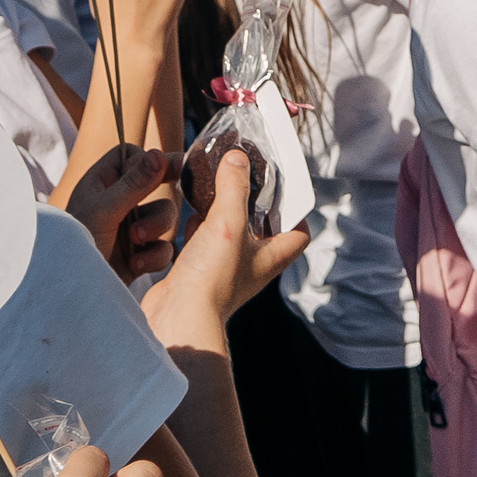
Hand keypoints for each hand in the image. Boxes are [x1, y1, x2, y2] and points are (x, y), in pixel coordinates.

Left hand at [64, 145, 180, 282]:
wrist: (69, 296)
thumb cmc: (74, 247)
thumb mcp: (103, 211)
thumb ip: (133, 184)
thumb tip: (158, 154)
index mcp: (100, 185)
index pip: (130, 157)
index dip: (146, 160)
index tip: (161, 168)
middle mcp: (117, 204)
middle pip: (157, 184)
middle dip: (161, 197)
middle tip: (188, 186)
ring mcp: (130, 230)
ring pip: (164, 216)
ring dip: (155, 228)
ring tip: (137, 242)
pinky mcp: (140, 256)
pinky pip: (163, 247)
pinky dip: (154, 256)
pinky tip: (137, 265)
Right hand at [141, 150, 306, 346]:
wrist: (177, 318)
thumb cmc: (211, 278)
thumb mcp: (228, 223)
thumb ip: (235, 188)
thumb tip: (238, 157)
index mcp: (272, 256)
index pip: (299, 233)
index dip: (297, 211)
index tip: (284, 189)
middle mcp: (253, 265)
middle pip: (263, 229)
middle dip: (253, 204)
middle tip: (244, 179)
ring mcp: (226, 271)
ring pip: (231, 235)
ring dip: (224, 213)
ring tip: (216, 187)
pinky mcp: (200, 274)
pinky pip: (206, 244)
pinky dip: (200, 227)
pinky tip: (190, 213)